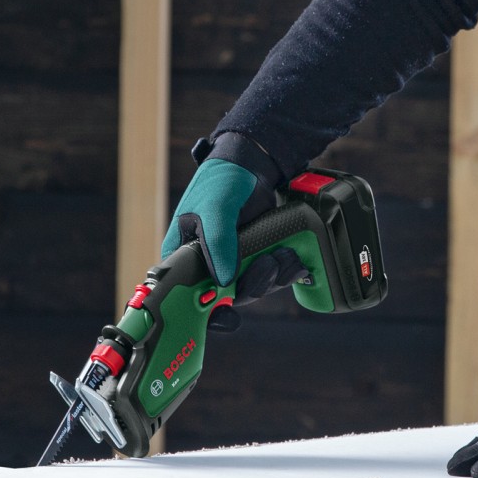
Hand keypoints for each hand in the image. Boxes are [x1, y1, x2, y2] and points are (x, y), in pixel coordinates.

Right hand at [161, 133, 283, 330]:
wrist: (249, 165)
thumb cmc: (220, 182)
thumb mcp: (214, 208)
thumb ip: (218, 242)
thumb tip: (225, 281)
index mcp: (184, 254)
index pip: (187, 293)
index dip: (205, 308)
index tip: (225, 312)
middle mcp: (207, 264)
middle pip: (226, 295)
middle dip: (251, 285)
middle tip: (268, 264)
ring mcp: (232, 262)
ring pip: (250, 288)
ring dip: (271, 278)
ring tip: (284, 256)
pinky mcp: (254, 258)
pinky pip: (267, 277)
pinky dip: (282, 272)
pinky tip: (293, 261)